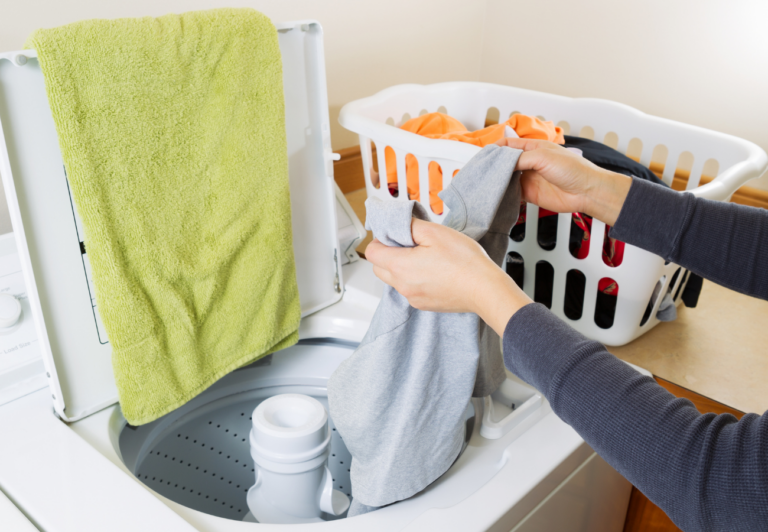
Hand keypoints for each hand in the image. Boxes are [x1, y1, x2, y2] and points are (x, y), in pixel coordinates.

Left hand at [365, 218, 531, 335]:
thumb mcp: (435, 232)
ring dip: (402, 267)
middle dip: (388, 253)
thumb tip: (398, 223)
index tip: (395, 234)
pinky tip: (434, 271)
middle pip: (379, 267)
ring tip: (425, 257)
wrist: (485, 289)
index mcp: (400, 266)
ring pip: (395, 280)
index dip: (381, 239)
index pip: (371, 252)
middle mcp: (402, 285)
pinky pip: (410, 290)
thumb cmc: (464, 261)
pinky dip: (415, 279)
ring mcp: (413, 298)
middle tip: (410, 243)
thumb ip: (410, 225)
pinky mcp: (424, 305)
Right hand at [495, 137, 631, 225]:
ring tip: (486, 184)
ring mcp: (529, 178)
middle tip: (482, 171)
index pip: (508, 145)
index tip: (484, 155)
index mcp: (533, 147)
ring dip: (498, 181)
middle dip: (494, 166)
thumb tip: (503, 163)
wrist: (586, 192)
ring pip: (507, 178)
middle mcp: (529, 162)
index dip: (495, 149)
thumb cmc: (573, 169)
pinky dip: (504, 194)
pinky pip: (512, 193)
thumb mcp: (544, 157)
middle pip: (505, 162)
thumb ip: (521, 158)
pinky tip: (498, 195)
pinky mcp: (530, 194)